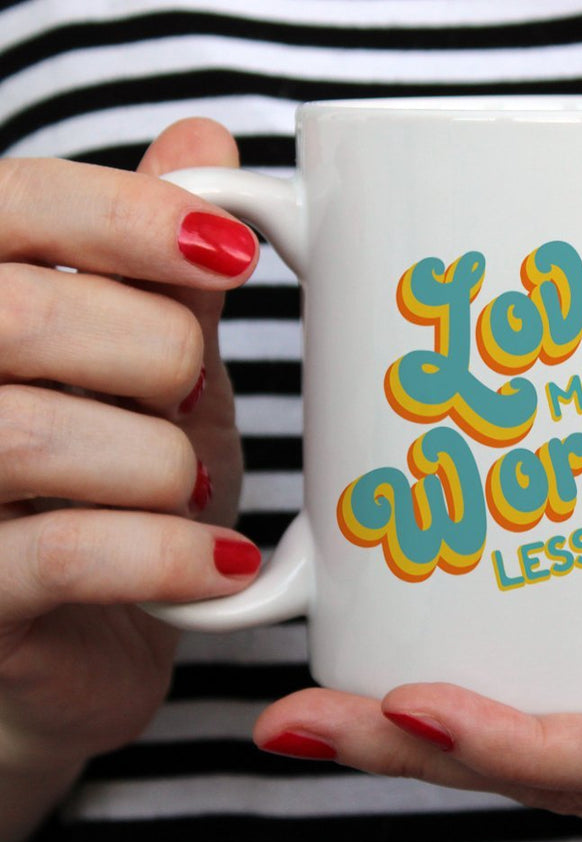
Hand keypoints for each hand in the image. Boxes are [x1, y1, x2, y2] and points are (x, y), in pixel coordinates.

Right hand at [0, 120, 260, 841]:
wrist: (83, 641)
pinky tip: (220, 566)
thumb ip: (162, 266)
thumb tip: (207, 138)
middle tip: (188, 399)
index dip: (125, 214)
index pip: (7, 204)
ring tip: (188, 487)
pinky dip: (170, 555)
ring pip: (32, 435)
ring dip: (160, 464)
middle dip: (157, 355)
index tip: (235, 253)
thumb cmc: (116, 485)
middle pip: (27, 314)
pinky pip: (66, 554)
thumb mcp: (150, 364)